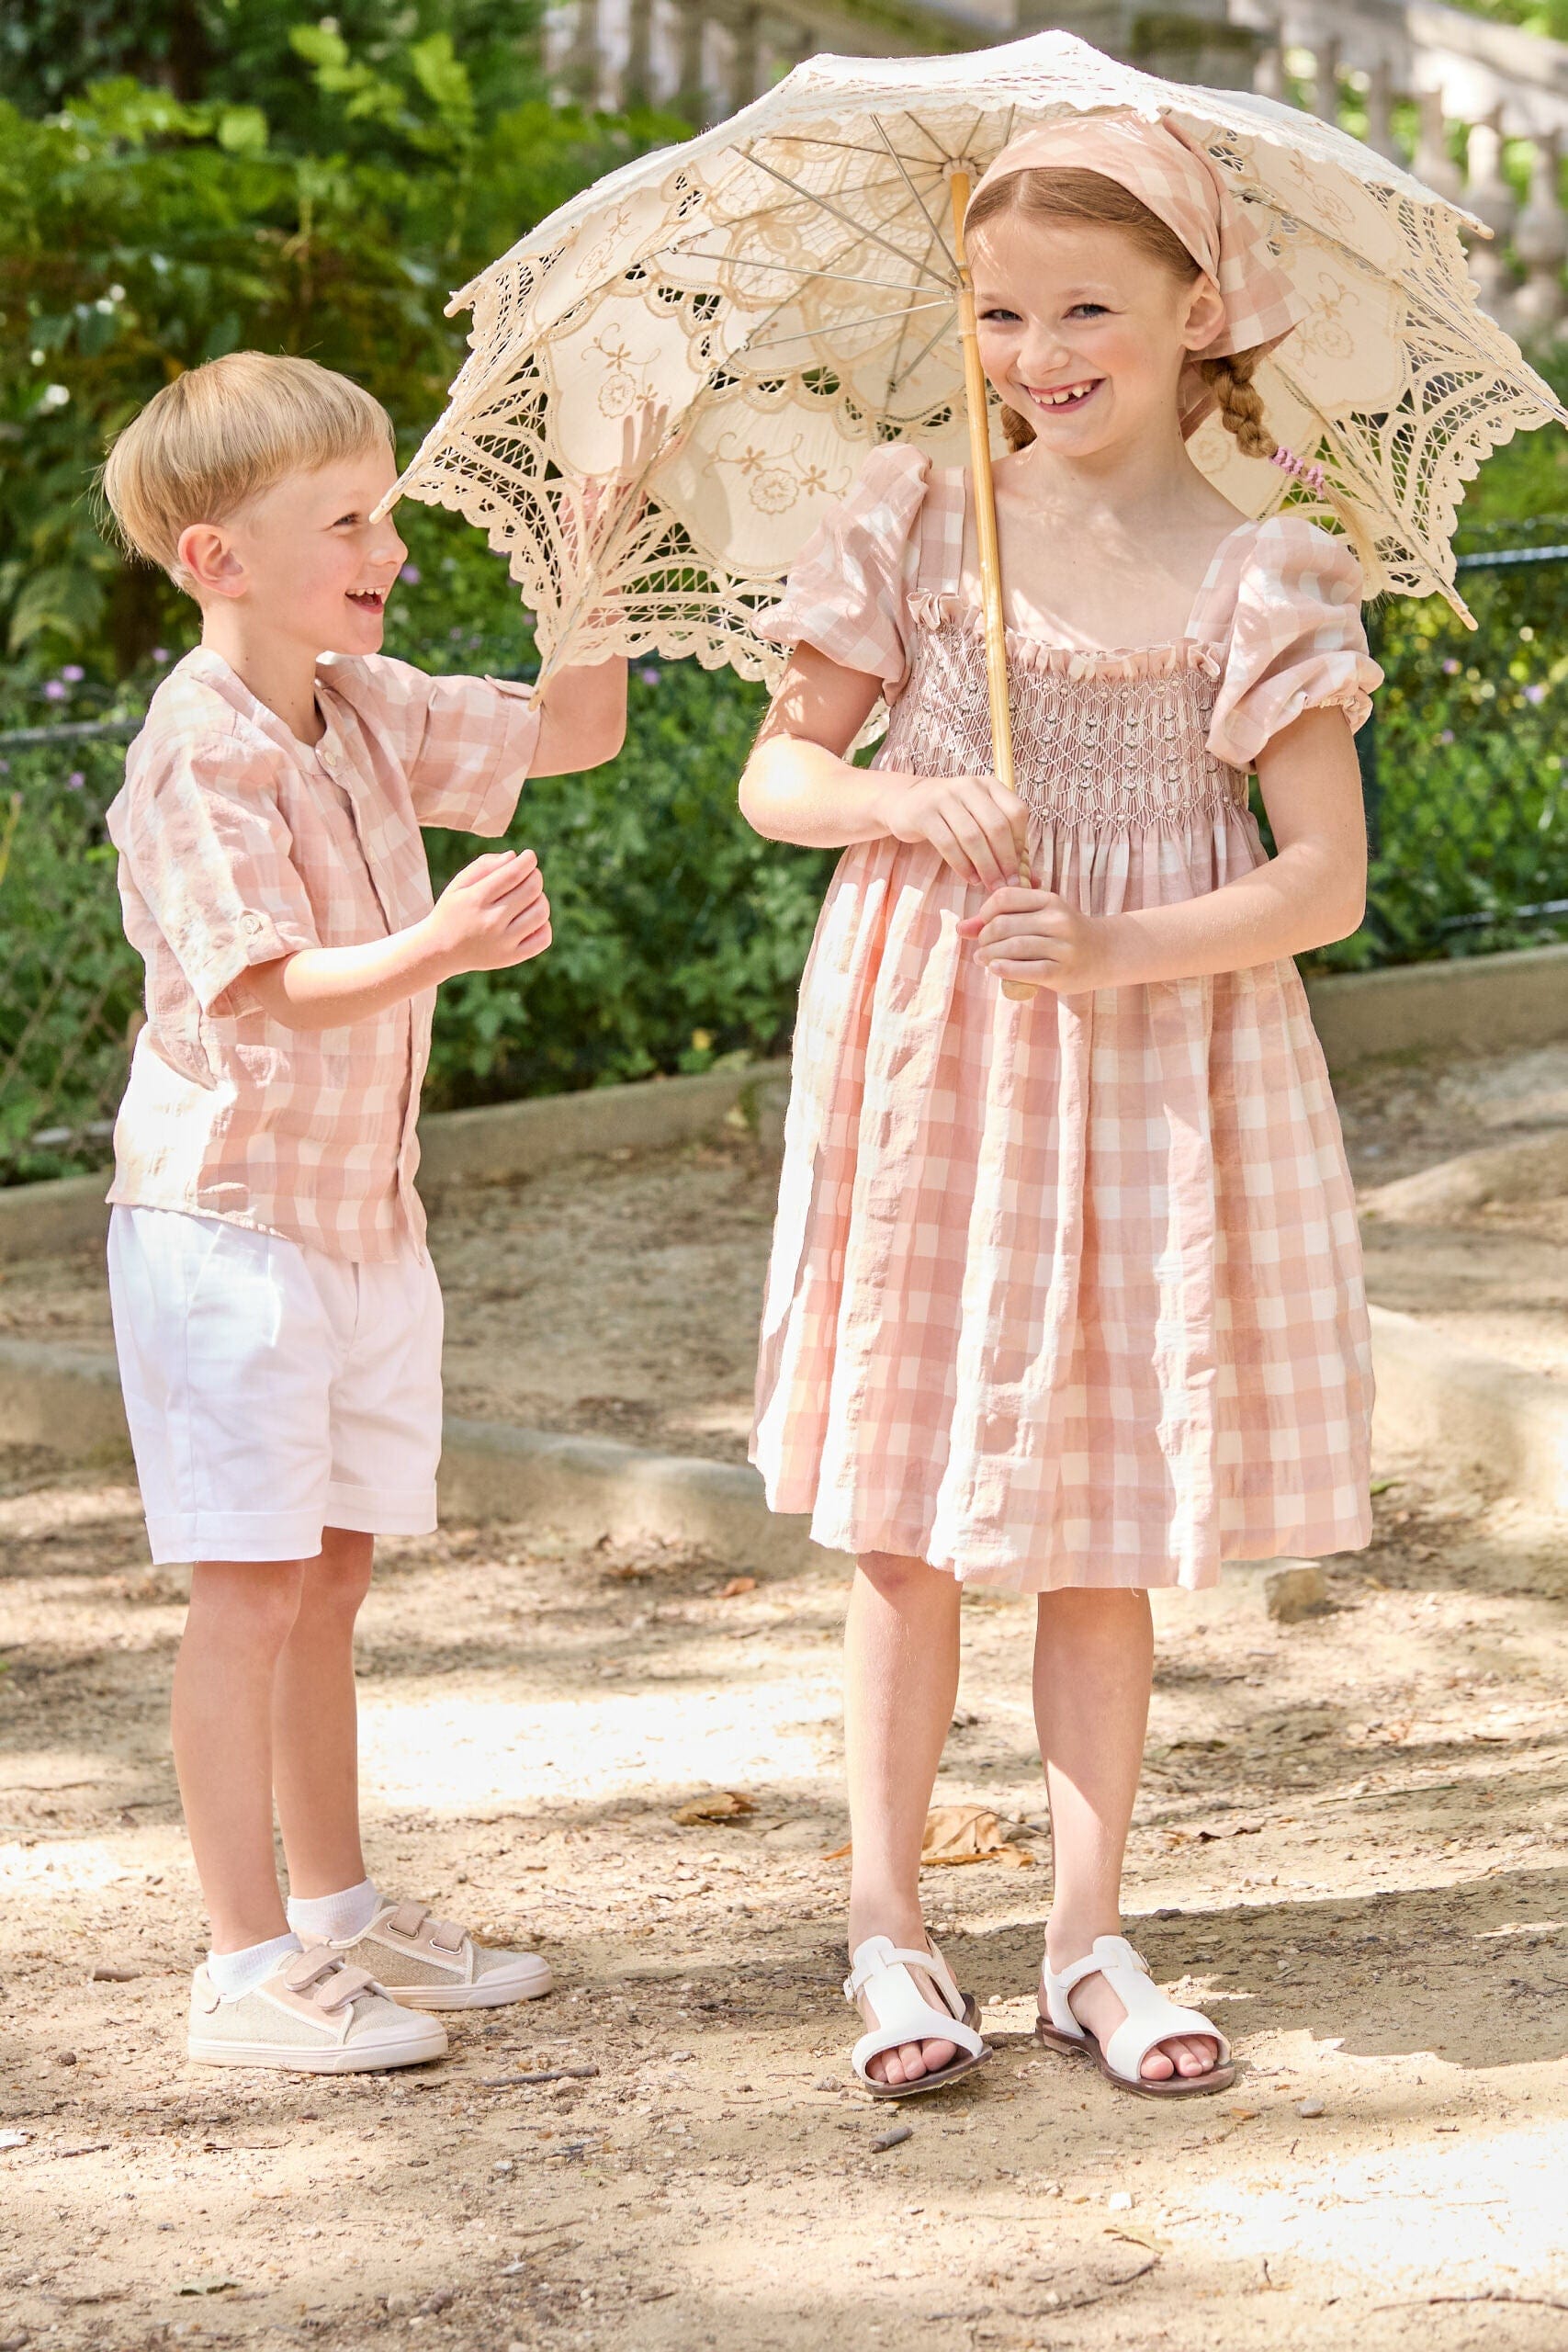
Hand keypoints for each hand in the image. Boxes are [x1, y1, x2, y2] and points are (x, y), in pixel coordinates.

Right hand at [425, 849, 550, 976]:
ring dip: (540, 899)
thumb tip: (514, 856)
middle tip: (528, 876)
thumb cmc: (453, 911)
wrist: (441, 951)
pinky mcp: (511, 957)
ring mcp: (503, 942)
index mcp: (476, 899)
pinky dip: (544, 924)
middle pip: (531, 890)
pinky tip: (531, 918)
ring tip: (529, 897)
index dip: (528, 860)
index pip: (513, 873)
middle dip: (534, 876)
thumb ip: (484, 865)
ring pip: (541, 912)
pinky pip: (543, 938)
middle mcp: (491, 921)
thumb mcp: (459, 884)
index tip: (529, 856)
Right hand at [877, 770, 1029, 894]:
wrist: (907, 802)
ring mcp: (944, 797)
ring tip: (990, 886)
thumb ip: (1004, 843)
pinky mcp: (924, 814)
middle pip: (996, 826)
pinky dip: (962, 865)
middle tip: (1009, 886)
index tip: (1019, 867)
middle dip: (1005, 860)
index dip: (1020, 843)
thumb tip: (1033, 879)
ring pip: (973, 837)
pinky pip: (948, 844)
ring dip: (985, 866)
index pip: (1016, 812)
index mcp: (989, 785)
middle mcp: (968, 786)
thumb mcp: (978, 819)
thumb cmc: (951, 816)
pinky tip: (970, 878)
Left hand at [957, 885, 1119, 993]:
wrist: (1104, 953)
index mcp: (1049, 900)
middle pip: (1004, 925)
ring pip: (1013, 947)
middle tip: (982, 948)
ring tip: (983, 959)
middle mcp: (1058, 919)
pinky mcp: (1062, 971)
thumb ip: (1000, 920)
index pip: (1004, 898)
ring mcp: (1063, 946)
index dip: (985, 912)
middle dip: (984, 938)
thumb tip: (960, 928)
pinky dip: (1005, 969)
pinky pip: (1027, 970)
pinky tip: (995, 969)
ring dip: (989, 955)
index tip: (983, 925)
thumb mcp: (1037, 918)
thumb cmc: (1061, 935)